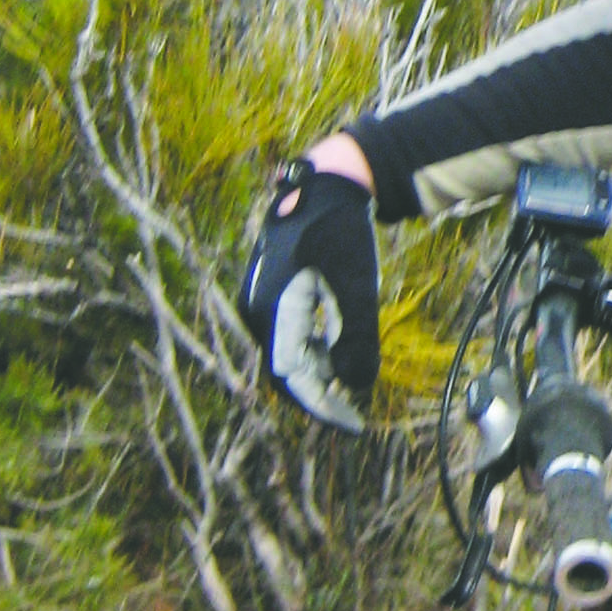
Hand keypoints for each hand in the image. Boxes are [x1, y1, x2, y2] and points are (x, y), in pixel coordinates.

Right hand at [238, 158, 379, 430]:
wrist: (326, 184)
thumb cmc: (342, 232)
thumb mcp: (356, 285)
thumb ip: (356, 336)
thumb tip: (356, 386)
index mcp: (271, 311)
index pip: (293, 377)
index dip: (323, 406)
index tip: (354, 425)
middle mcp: (255, 310)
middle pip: (285, 370)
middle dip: (320, 394)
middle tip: (354, 413)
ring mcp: (257, 300)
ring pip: (285, 353)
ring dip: (317, 373)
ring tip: (350, 386)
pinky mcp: (268, 291)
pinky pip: (286, 334)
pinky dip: (312, 350)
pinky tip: (336, 353)